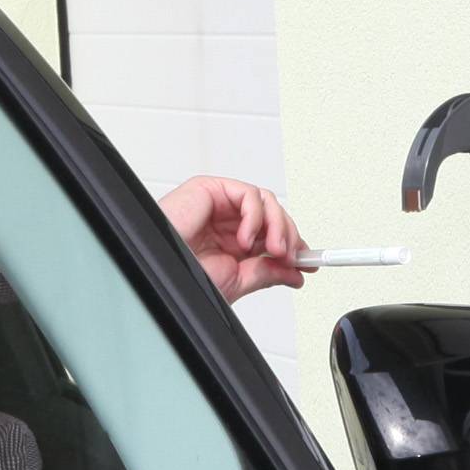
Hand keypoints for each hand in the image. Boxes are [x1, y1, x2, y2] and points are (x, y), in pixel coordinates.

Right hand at [162, 175, 305, 301]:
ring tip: (272, 251)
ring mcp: (219, 204)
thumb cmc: (183, 273)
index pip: (271, 235)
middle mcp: (227, 221)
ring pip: (265, 201)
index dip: (293, 245)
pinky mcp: (209, 188)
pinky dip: (255, 217)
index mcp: (231, 242)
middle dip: (288, 236)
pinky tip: (245, 239)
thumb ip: (267, 273)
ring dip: (277, 226)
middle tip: (292, 257)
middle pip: (272, 215)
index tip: (309, 261)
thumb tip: (294, 274)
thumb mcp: (237, 281)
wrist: (160, 271)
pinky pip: (248, 194)